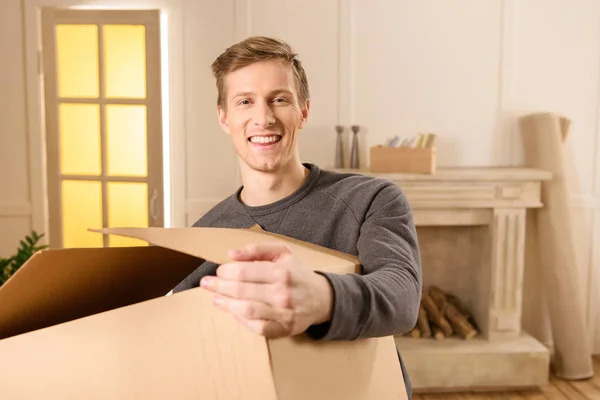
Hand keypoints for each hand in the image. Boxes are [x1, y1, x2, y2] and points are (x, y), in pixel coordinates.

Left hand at [199, 242, 332, 337]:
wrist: (323, 298)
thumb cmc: (298, 273)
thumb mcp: (283, 252)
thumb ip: (256, 249)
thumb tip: (231, 253)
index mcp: (281, 271)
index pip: (244, 272)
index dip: (226, 272)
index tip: (219, 271)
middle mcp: (282, 293)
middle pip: (241, 291)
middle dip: (219, 287)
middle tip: (207, 284)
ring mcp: (283, 313)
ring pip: (246, 311)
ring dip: (226, 305)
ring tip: (215, 300)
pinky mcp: (284, 329)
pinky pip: (257, 327)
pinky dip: (242, 321)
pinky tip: (234, 313)